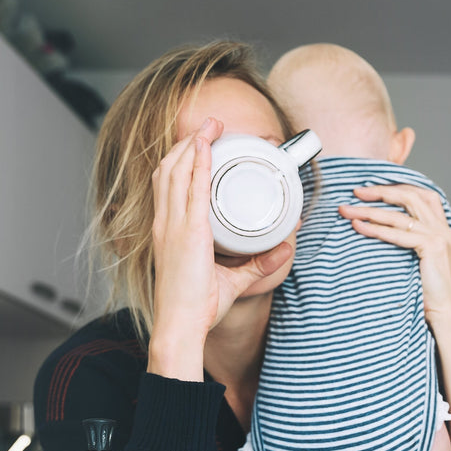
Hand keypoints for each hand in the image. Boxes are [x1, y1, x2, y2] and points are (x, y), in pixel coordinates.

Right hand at [148, 117, 292, 379]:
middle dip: (188, 142)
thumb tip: (283, 250)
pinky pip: (192, 188)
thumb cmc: (195, 308)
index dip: (180, 160)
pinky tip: (205, 145)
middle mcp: (167, 223)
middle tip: (210, 125)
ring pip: (178, 171)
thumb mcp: (229, 280)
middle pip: (170, 170)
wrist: (179, 325)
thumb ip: (256, 264)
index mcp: (168, 231)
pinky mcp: (188, 232)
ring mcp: (174, 226)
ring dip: (194, 143)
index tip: (197, 143)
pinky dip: (197, 163)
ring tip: (212, 126)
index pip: (167, 184)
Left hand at [338, 184, 450, 329]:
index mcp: (443, 228)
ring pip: (399, 215)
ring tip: (347, 210)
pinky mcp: (433, 247)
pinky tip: (359, 227)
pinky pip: (398, 234)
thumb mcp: (423, 261)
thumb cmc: (432, 293)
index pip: (421, 194)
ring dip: (370, 210)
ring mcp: (440, 236)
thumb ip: (412, 243)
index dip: (396, 187)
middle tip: (355, 191)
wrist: (447, 313)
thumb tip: (383, 231)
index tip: (371, 189)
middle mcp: (443, 228)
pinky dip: (376, 229)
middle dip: (380, 191)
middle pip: (409, 197)